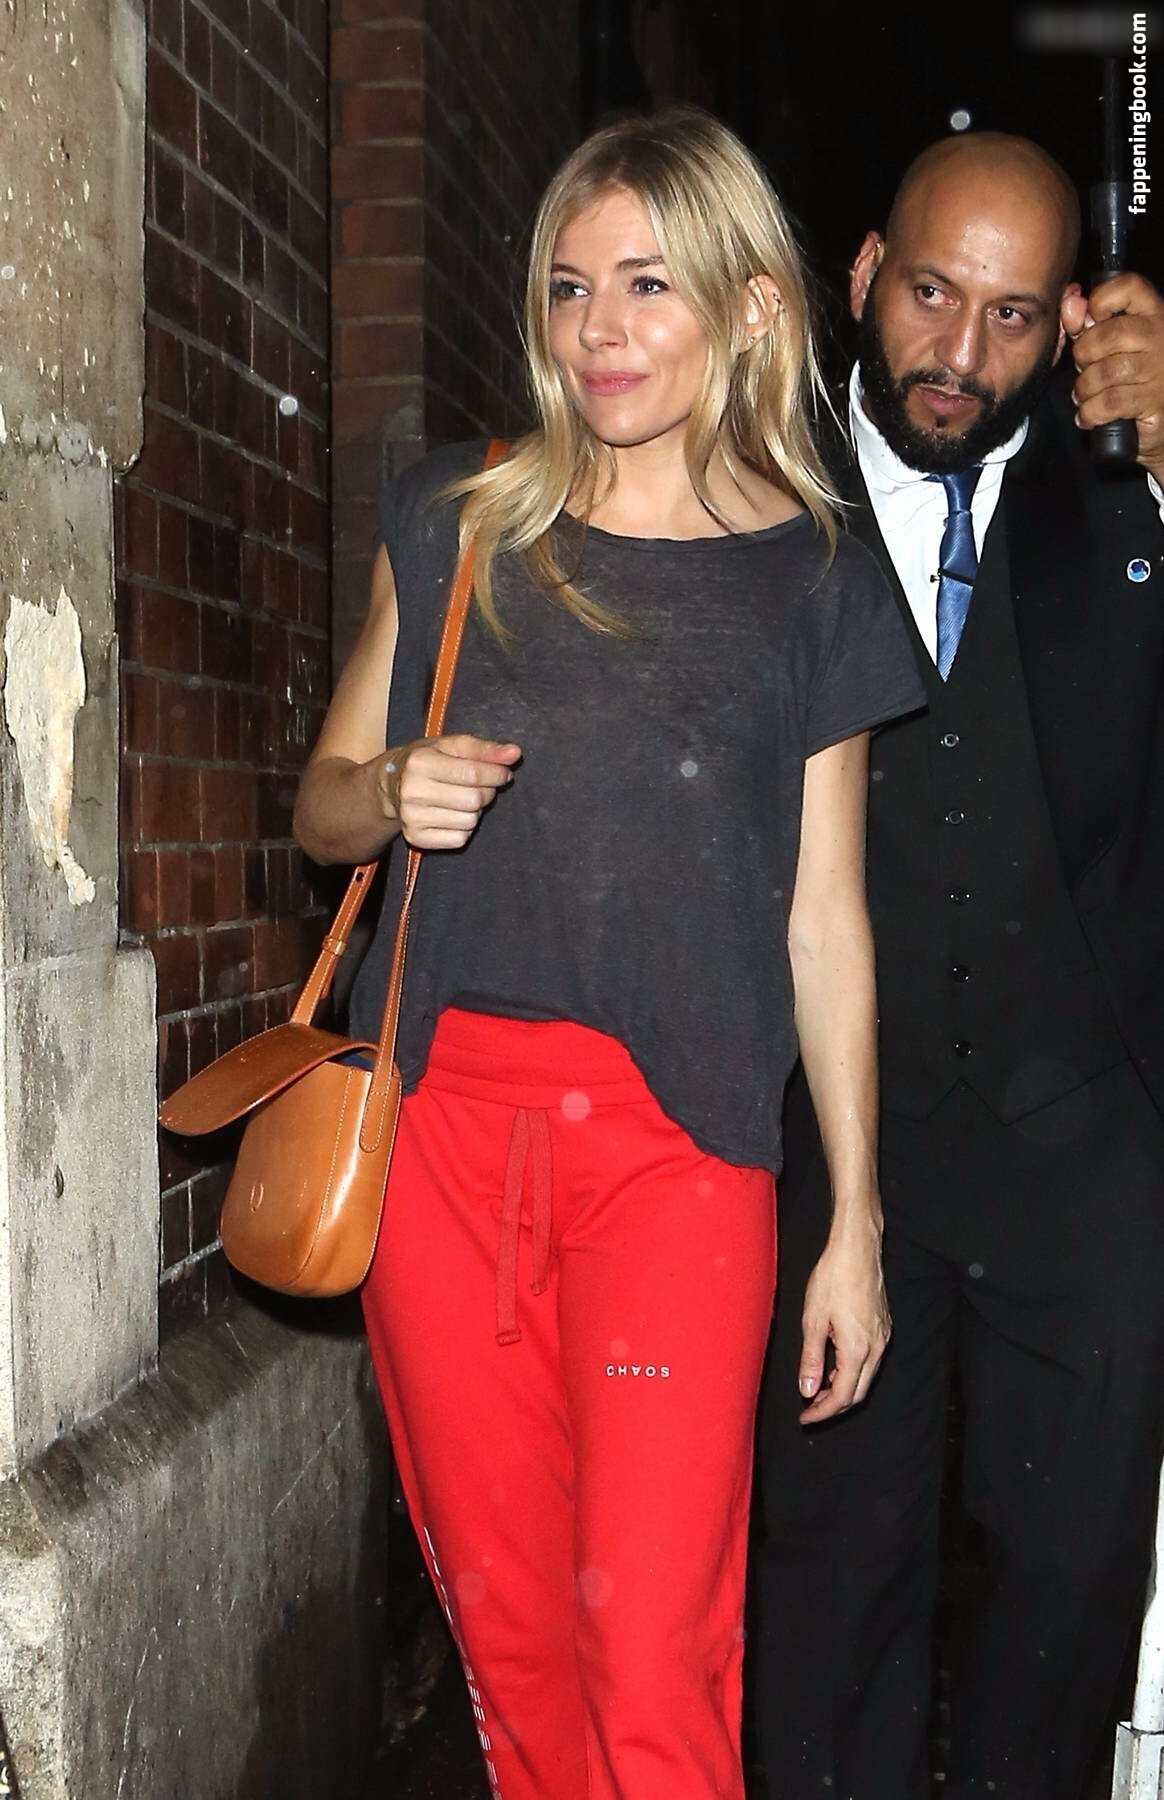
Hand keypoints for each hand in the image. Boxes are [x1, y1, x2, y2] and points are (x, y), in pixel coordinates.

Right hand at [376, 733, 520, 849]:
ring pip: (470, 821)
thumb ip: (485, 749)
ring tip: (462, 799)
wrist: (392, 784)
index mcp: (420, 762)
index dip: (496, 774)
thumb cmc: (428, 760)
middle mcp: (412, 791)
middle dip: (486, 792)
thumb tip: (515, 754)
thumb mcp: (452, 746)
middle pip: (474, 800)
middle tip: (479, 786)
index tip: (504, 773)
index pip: (472, 774)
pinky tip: (453, 814)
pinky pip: (460, 838)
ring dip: (475, 811)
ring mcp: (412, 818)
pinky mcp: (416, 838)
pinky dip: (465, 828)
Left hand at [797, 1220, 890, 1424]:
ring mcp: (883, 1337)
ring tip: (817, 1389)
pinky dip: (852, 1371)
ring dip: (843, 1388)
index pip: (843, 1396)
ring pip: (865, 1377)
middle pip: (859, 1392)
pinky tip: (834, 1365)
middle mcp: (876, 1348)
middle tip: (809, 1409)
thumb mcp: (813, 1320)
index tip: (805, 1418)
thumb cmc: (833, 1279)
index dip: (823, 1412)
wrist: (857, 1250)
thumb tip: (808, 1391)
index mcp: (858, 1349)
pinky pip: (869, 1361)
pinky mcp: (883, 1327)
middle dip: (834, 1405)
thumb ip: (811, 1359)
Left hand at [1061, 274, 1163, 478]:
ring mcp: (1160, 370)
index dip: (1101, 300)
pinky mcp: (1155, 402)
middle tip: (1084, 369)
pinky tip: (1089, 415)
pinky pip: (1110, 403)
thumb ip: (1086, 324)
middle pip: (1109, 334)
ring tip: (1085, 395)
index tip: (1091, 321)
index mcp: (1153, 313)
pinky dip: (1090, 413)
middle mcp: (1161, 336)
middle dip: (1084, 355)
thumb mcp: (1107, 347)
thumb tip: (1070, 302)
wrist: (1158, 424)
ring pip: (1106, 372)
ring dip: (1084, 389)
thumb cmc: (1129, 379)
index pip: (1129, 286)